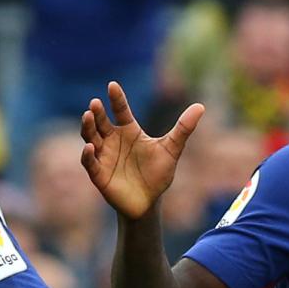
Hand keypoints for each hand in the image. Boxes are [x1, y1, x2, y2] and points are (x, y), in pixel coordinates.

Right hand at [80, 81, 204, 218]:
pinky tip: (89, 147)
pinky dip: (88, 155)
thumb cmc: (158, 173)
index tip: (112, 85)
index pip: (121, 110)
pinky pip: (90, 162)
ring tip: (88, 116)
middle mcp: (113, 140)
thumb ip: (183, 128)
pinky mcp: (99, 174)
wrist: (149, 201)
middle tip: (95, 103)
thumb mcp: (171, 149)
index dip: (116, 99)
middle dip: (96, 112)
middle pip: (101, 122)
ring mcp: (103, 156)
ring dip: (88, 128)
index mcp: (129, 131)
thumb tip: (201, 106)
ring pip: (90, 137)